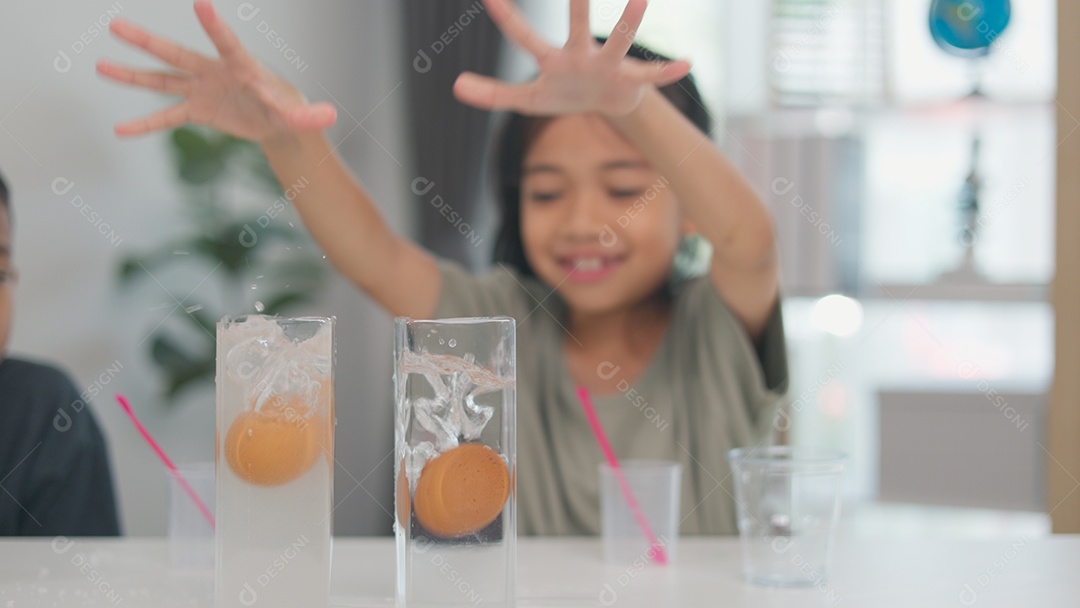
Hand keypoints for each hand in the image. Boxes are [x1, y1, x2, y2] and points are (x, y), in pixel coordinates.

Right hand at [98, 1, 335, 140]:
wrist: (276, 119)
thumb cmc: (287, 108)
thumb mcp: (298, 115)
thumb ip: (309, 116)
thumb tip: (331, 116)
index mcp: (241, 67)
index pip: (226, 42)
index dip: (214, 25)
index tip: (200, 4)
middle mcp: (214, 72)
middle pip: (177, 55)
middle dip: (148, 42)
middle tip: (116, 24)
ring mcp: (201, 89)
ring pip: (161, 80)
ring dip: (131, 74)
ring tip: (99, 65)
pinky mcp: (197, 110)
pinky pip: (166, 117)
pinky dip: (145, 124)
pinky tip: (120, 129)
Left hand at [453, 0, 689, 115]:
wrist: (606, 104)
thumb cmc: (564, 94)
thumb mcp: (527, 100)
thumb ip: (493, 94)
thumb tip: (455, 85)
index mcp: (553, 60)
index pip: (525, 37)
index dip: (507, 19)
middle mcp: (582, 55)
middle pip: (577, 26)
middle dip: (577, 4)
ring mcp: (608, 65)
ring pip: (620, 42)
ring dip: (628, 22)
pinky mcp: (631, 81)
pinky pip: (651, 77)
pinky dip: (667, 72)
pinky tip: (686, 64)